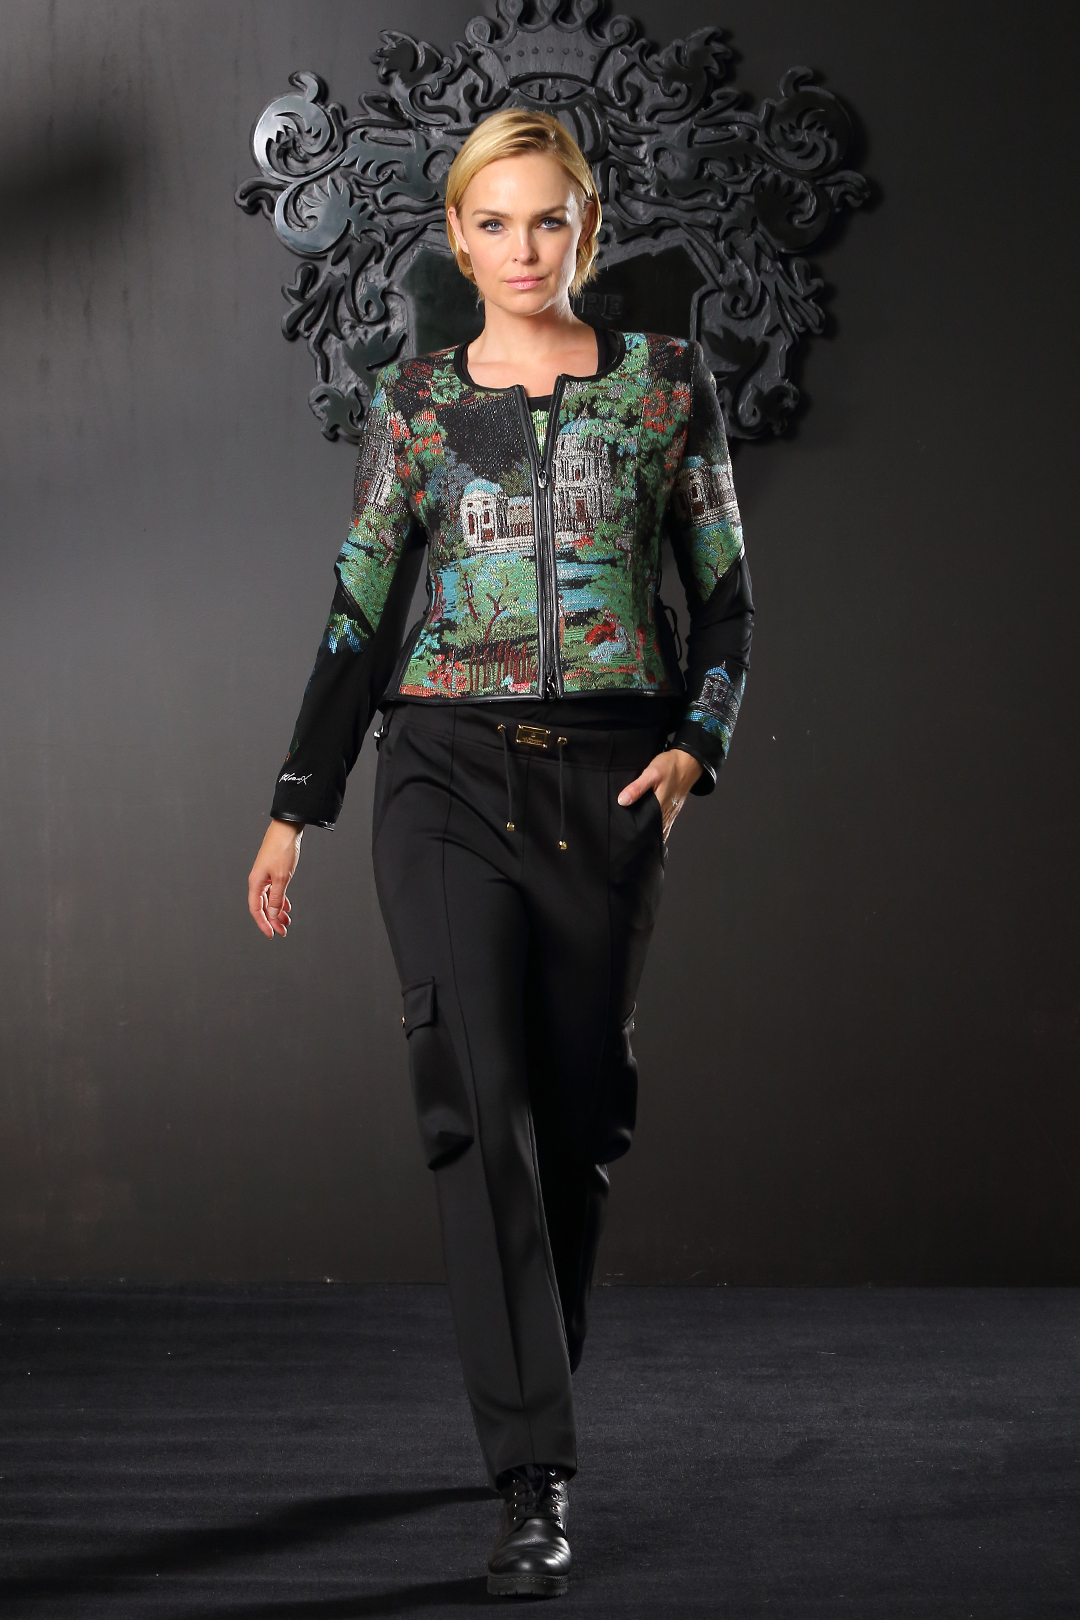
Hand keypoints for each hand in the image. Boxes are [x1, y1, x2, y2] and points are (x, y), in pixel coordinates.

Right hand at [247, 818, 303, 938]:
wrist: (286, 830)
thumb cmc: (282, 850)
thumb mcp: (281, 877)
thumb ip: (277, 897)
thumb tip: (273, 915)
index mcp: (256, 883)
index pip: (257, 909)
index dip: (264, 924)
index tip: (271, 935)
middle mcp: (258, 881)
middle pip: (263, 906)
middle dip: (273, 920)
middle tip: (283, 932)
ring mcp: (265, 877)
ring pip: (270, 900)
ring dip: (278, 912)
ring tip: (287, 922)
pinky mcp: (273, 872)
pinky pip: (275, 891)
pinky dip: (281, 900)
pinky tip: (287, 908)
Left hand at [617, 747, 702, 839]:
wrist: (688, 761)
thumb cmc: (671, 766)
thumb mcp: (651, 773)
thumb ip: (637, 788)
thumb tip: (622, 801)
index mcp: (660, 807)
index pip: (647, 828)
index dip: (637, 832)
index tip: (626, 833)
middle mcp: (667, 813)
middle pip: (653, 830)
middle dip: (642, 833)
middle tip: (628, 833)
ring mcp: (671, 812)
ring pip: (658, 827)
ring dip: (649, 829)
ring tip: (635, 829)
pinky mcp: (672, 807)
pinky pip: (663, 821)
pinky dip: (655, 823)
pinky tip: (647, 820)